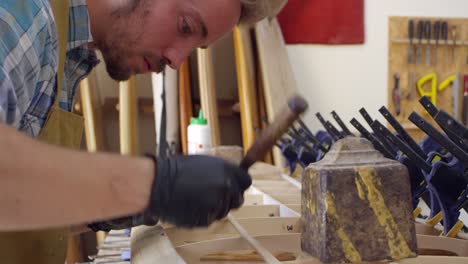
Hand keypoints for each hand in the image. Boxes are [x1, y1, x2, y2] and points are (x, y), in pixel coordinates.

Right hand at [88, 154, 250, 230]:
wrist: (156, 183)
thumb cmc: (175, 170)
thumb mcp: (204, 162)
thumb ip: (222, 171)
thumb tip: (233, 177)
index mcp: (226, 170)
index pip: (246, 181)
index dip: (239, 185)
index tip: (233, 187)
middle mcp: (225, 186)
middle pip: (238, 199)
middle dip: (228, 198)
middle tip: (212, 195)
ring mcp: (216, 203)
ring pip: (224, 211)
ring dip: (214, 207)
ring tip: (195, 198)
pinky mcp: (206, 218)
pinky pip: (210, 219)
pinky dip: (202, 215)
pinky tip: (190, 206)